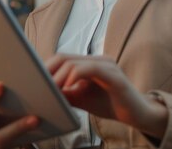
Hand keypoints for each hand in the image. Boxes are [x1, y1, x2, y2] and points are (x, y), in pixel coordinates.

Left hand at [47, 54, 167, 138]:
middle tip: (38, 84)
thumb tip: (43, 92)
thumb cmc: (109, 104)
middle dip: (48, 70)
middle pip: (64, 57)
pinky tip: (67, 87)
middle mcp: (97, 59)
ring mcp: (106, 65)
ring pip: (74, 62)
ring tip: (51, 89)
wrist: (137, 114)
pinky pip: (90, 69)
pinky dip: (74, 76)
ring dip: (58, 76)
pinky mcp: (114, 75)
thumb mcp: (81, 99)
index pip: (62, 58)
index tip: (34, 79)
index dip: (46, 67)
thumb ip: (64, 92)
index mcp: (88, 63)